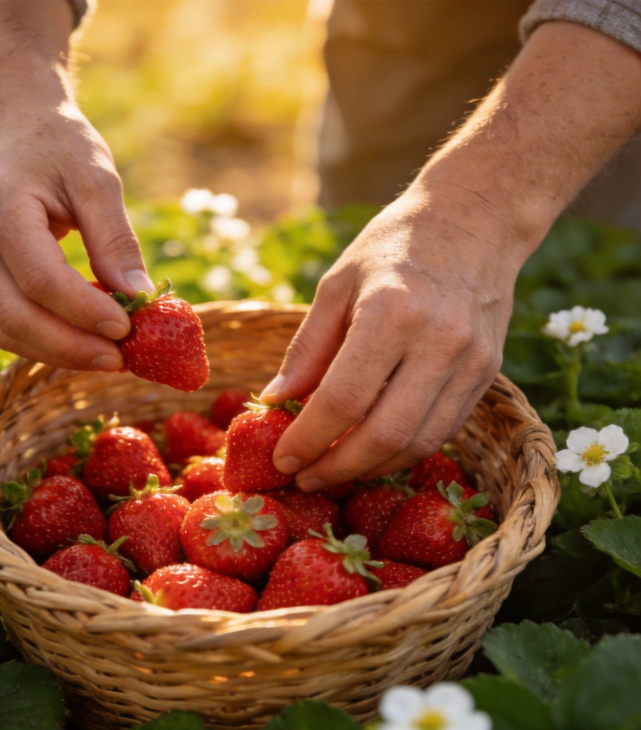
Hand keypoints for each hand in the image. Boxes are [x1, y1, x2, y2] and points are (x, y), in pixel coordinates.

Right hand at [0, 0, 154, 370]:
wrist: (8, 123)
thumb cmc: (58, 144)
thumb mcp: (97, 177)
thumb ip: (116, 238)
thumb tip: (139, 295)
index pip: (40, 280)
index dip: (84, 312)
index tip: (127, 328)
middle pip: (16, 317)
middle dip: (72, 348)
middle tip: (120, 359)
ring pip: (5, 330)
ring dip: (59, 353)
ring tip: (107, 358)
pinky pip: (3, 323)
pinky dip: (44, 342)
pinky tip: (82, 343)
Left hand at [263, 21, 640, 489]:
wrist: (477, 218)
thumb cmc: (393, 246)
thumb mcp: (336, 284)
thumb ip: (307, 348)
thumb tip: (275, 402)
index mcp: (391, 312)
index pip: (343, 400)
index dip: (308, 440)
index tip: (282, 460)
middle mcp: (438, 341)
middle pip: (384, 435)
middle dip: (337, 469)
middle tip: (304, 477)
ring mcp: (470, 361)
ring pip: (418, 443)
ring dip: (371, 469)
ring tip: (334, 471)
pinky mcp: (487, 374)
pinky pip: (442, 431)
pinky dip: (404, 452)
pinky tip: (373, 453)